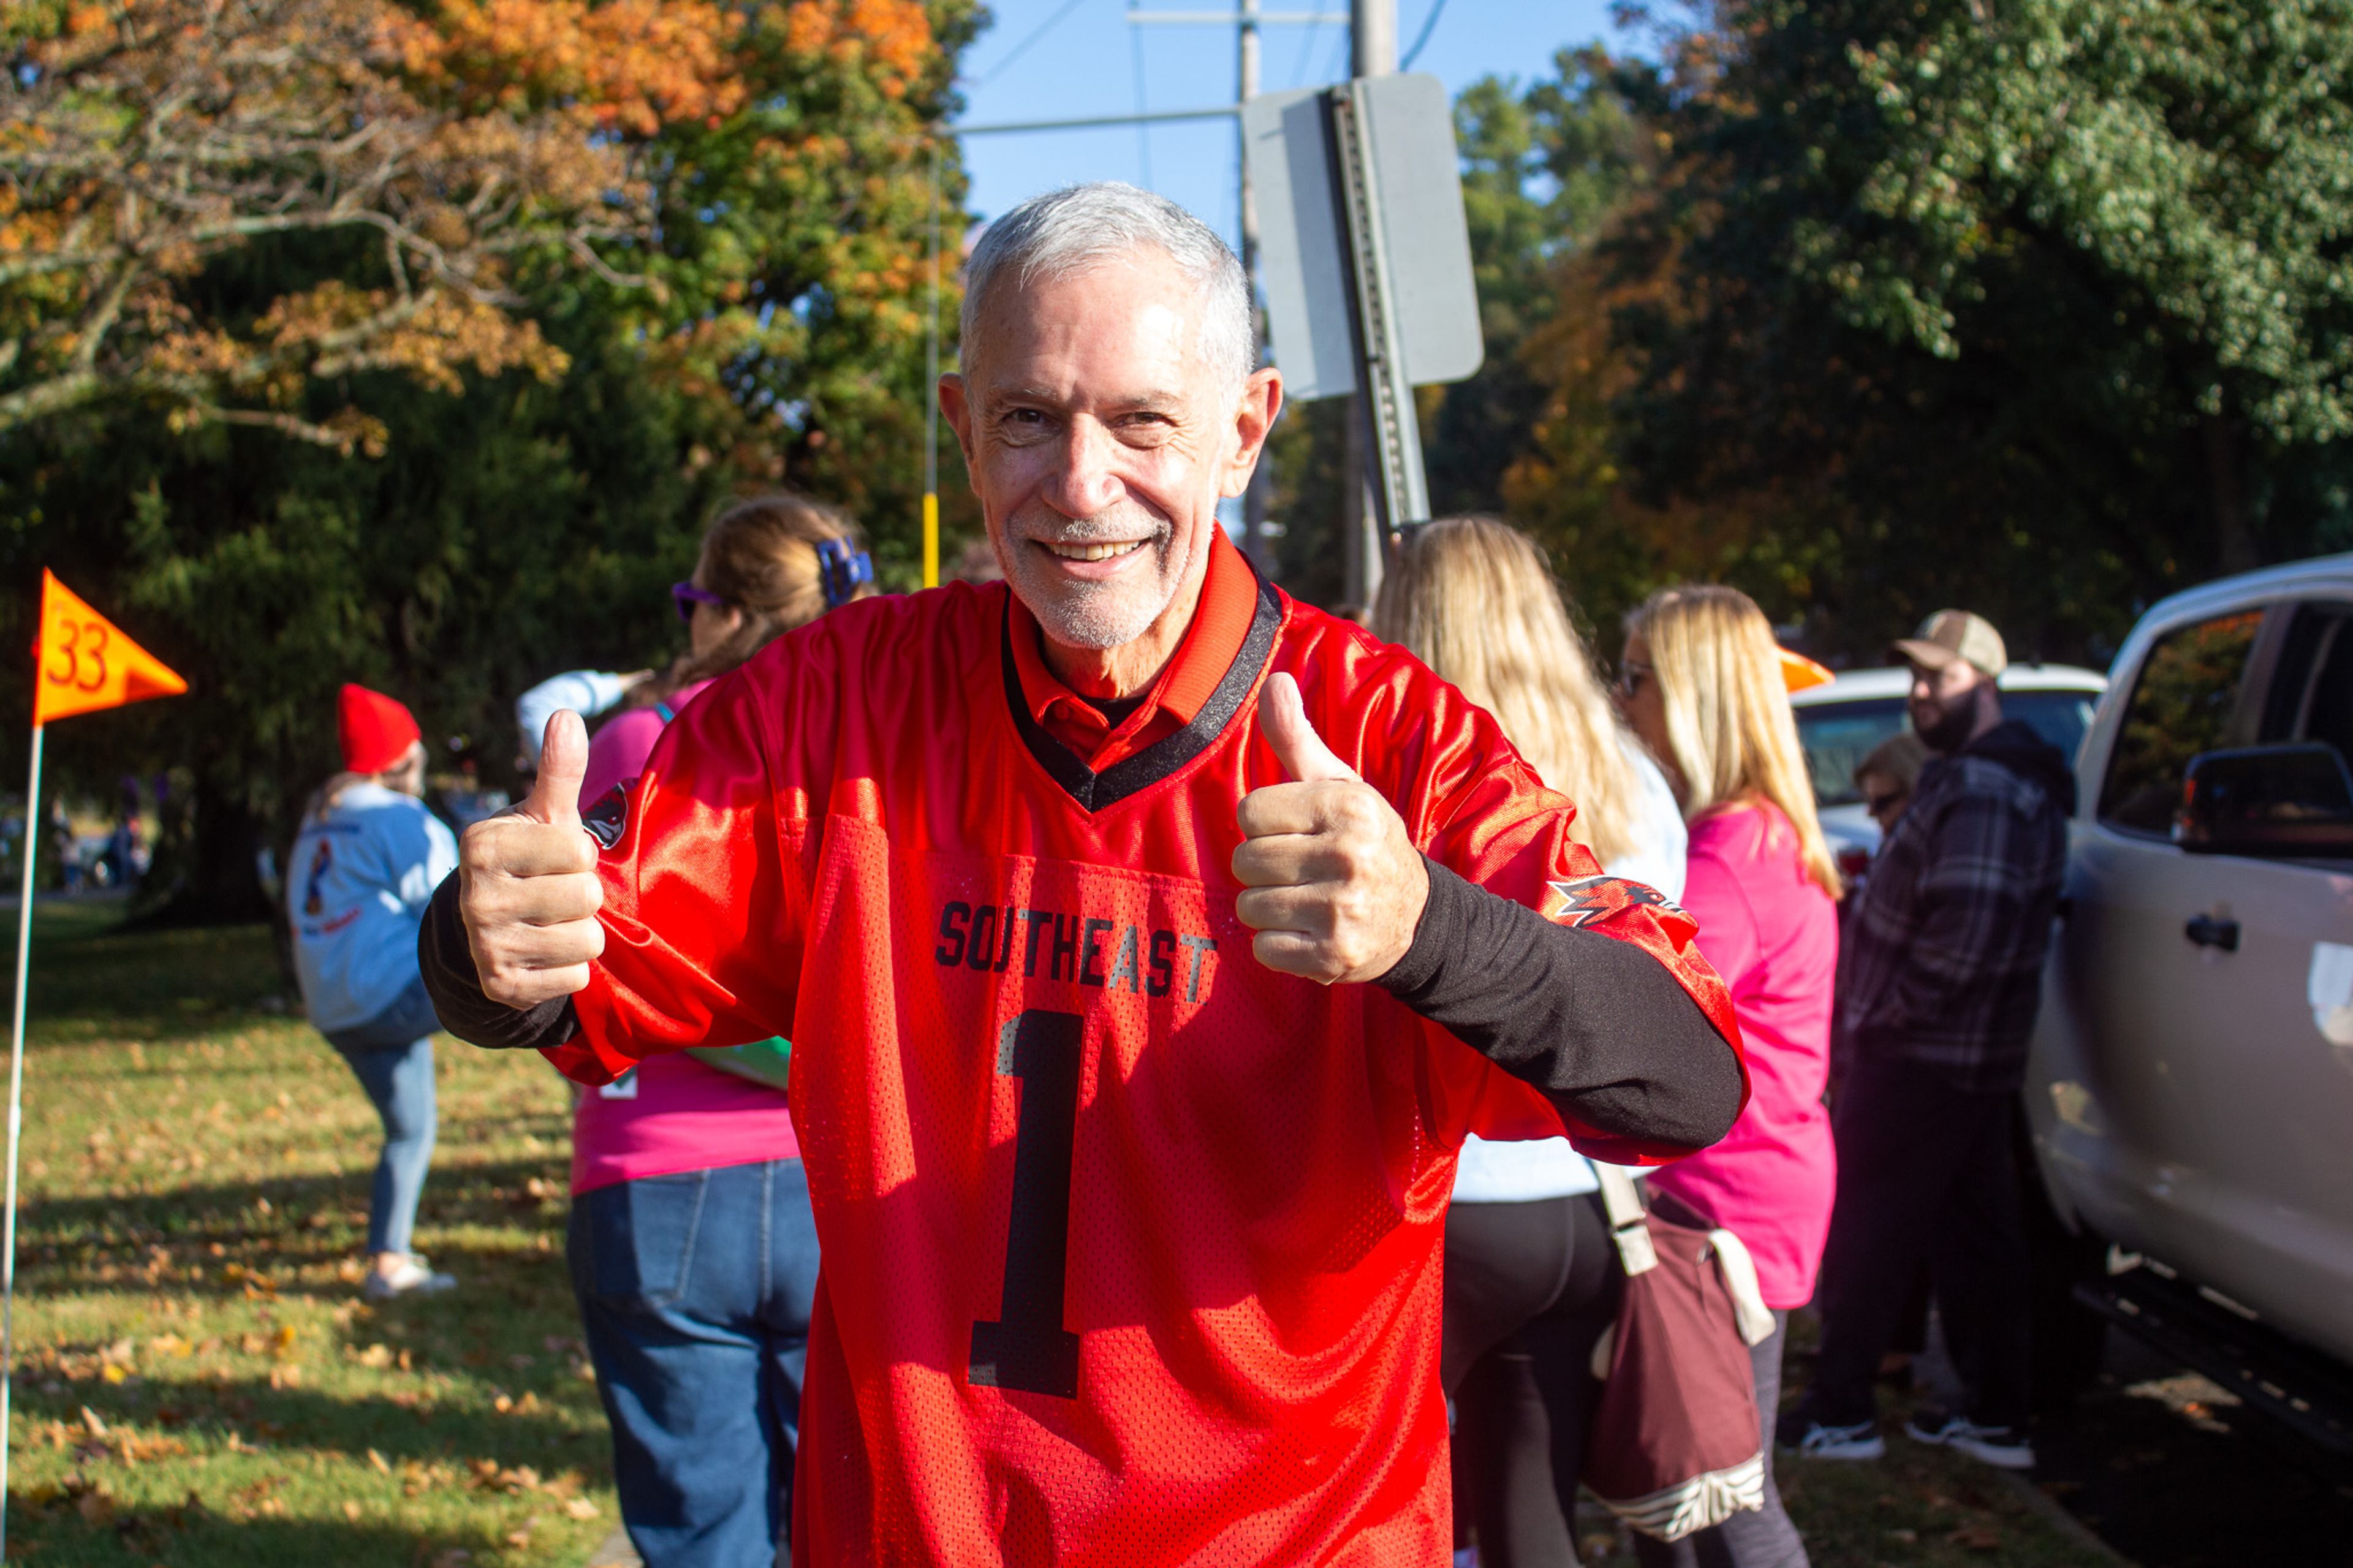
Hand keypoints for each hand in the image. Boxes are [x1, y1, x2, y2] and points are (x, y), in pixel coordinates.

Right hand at [459, 710, 603, 1007]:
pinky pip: (576, 977)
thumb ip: (559, 769)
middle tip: (555, 893)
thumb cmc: (532, 857)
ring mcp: (484, 944)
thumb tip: (565, 716)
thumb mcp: (544, 814)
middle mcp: (474, 895)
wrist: (494, 924)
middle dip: (583, 896)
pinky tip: (544, 953)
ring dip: (582, 932)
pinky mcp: (501, 985)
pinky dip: (570, 968)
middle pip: (586, 896)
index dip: (580, 855)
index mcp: (482, 844)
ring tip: (553, 921)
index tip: (555, 857)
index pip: (580, 851)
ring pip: (587, 939)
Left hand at [1232, 673, 1429, 983]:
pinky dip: (1277, 945)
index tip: (1295, 832)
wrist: (1418, 917)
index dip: (1264, 824)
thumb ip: (1297, 737)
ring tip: (1303, 900)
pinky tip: (1308, 932)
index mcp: (1348, 807)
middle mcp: (1349, 856)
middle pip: (1245, 859)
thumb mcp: (1339, 784)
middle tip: (1299, 870)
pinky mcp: (1334, 956)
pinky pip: (1264, 948)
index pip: (1250, 811)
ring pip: (1250, 905)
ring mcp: (1343, 910)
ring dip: (1267, 907)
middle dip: (1262, 867)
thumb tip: (1274, 680)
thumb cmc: (1363, 840)